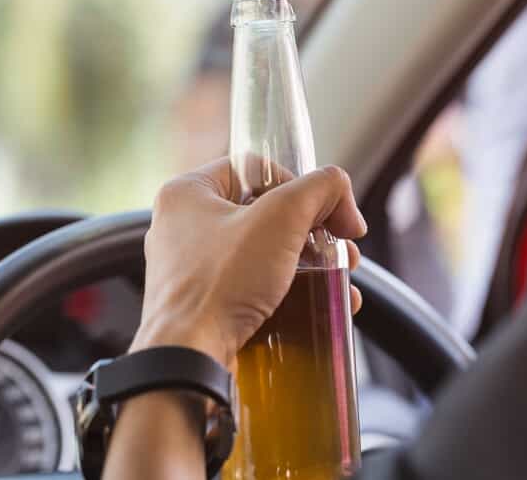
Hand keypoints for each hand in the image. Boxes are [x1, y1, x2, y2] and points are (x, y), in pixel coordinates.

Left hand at [131, 157, 366, 366]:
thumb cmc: (220, 284)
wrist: (189, 359)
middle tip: (342, 246)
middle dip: (314, 230)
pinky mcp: (205, 305)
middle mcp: (183, 227)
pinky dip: (290, 290)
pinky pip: (253, 286)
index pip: (254, 166)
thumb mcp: (281, 218)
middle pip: (265, 212)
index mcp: (188, 193)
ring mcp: (191, 268)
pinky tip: (322, 304)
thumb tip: (340, 191)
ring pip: (264, 251)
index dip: (298, 184)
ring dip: (310, 262)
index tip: (327, 211)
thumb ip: (319, 189)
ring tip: (341, 278)